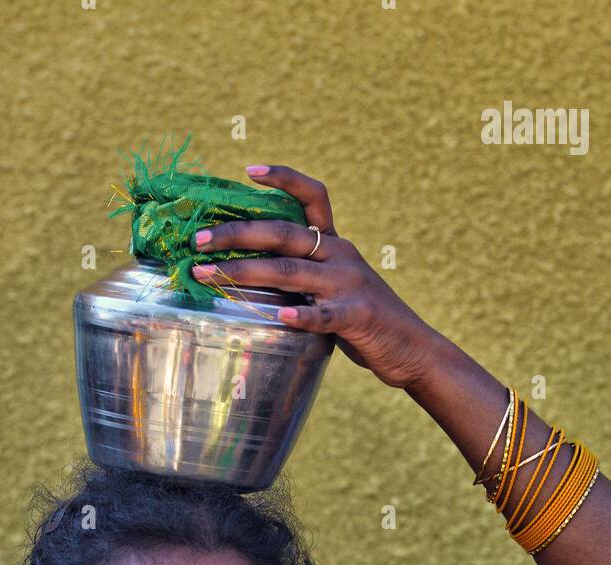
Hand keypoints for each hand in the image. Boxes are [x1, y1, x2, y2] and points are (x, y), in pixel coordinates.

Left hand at [191, 163, 441, 390]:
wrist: (411, 348)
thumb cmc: (361, 321)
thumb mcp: (332, 287)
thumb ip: (300, 276)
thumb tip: (249, 274)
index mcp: (335, 244)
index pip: (313, 196)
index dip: (284, 177)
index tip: (248, 170)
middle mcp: (342, 255)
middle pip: (284, 234)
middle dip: (236, 234)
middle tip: (198, 240)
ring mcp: (350, 285)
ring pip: (290, 272)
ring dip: (245, 272)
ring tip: (208, 275)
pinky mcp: (358, 317)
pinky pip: (326, 316)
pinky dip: (304, 316)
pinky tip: (283, 318)